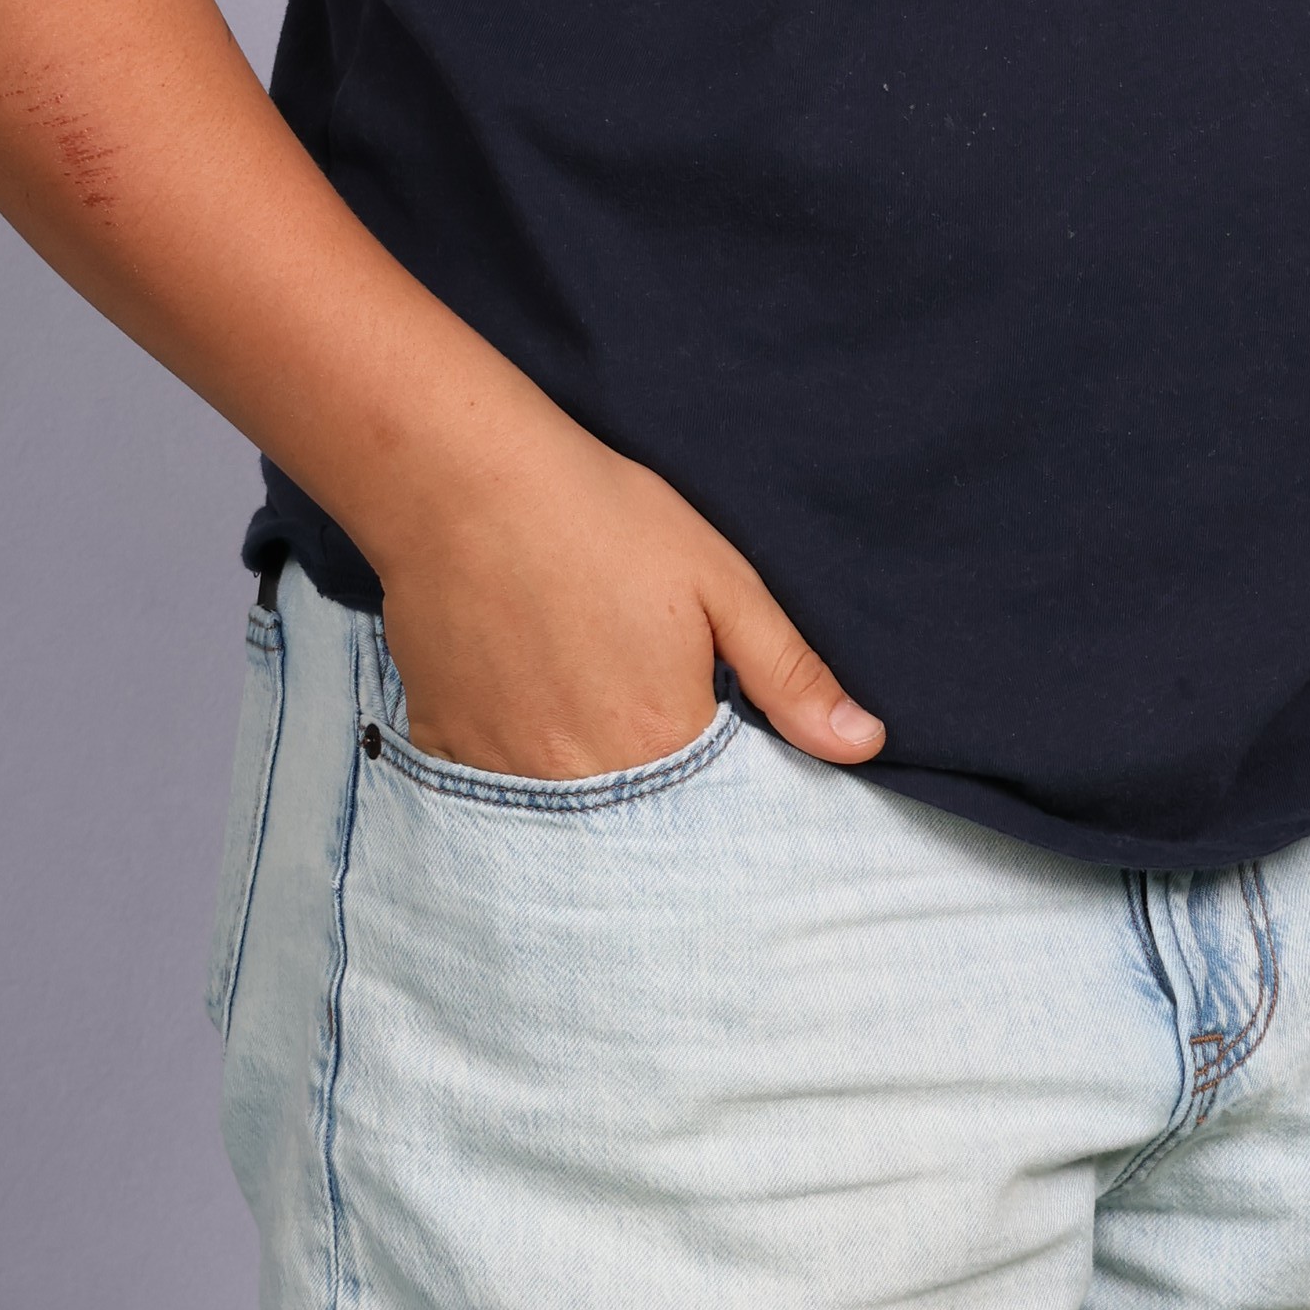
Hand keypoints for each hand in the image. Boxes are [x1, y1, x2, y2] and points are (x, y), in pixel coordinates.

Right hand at [370, 396, 885, 782]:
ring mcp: (505, 771)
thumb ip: (788, 674)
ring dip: (585, 786)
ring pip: (563, 817)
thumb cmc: (599, 518)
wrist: (462, 479)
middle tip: (640, 720)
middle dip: (654, 800)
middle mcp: (581, 779)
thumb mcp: (720, 581)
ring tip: (583, 712)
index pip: (714, 820)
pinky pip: (491, 791)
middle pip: (635, 829)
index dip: (721, 796)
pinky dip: (514, 767)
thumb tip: (863, 744)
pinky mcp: (446, 747)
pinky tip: (522, 707)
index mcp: (659, 741)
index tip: (716, 756)